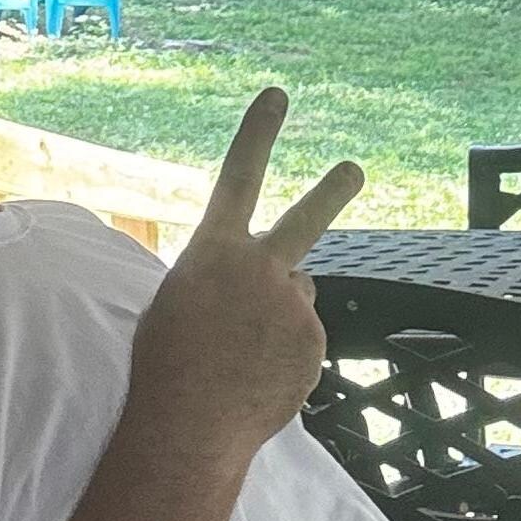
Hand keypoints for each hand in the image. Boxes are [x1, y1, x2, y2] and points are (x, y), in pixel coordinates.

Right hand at [126, 90, 362, 466]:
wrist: (189, 424)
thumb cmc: (167, 364)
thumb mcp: (177, 302)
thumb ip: (222, 279)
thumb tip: (264, 285)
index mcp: (213, 250)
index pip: (238, 177)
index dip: (258, 133)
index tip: (278, 96)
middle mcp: (261, 267)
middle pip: (306, 220)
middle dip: (331, 190)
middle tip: (353, 169)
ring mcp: (292, 305)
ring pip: (294, 299)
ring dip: (277, 318)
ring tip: (241, 354)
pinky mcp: (313, 343)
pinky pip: (302, 341)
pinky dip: (285, 356)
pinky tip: (256, 376)